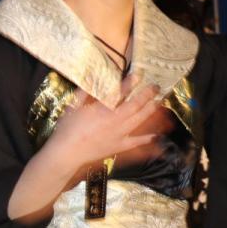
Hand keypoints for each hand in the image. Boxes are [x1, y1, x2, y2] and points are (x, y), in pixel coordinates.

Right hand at [44, 76, 162, 173]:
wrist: (66, 153)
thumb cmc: (67, 129)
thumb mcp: (73, 106)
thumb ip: (84, 92)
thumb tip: (92, 79)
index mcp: (102, 109)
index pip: (121, 92)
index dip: (131, 82)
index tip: (139, 74)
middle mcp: (115, 121)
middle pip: (136, 105)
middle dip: (148, 95)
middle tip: (156, 87)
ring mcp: (119, 134)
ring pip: (140, 121)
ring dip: (151, 111)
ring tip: (159, 103)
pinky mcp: (119, 146)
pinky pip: (137, 142)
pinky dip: (147, 139)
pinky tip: (156, 136)